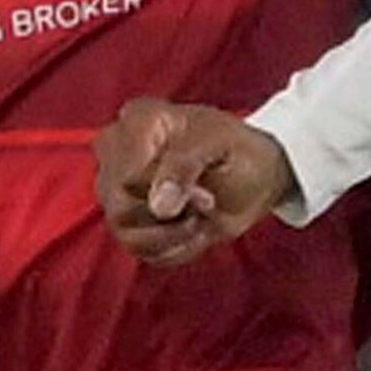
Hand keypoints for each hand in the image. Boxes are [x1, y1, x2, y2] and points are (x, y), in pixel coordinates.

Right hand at [99, 97, 291, 269]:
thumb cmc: (237, 150)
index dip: (166, 191)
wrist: (253, 178)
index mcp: (138, 121)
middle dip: (172, 216)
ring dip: (174, 235)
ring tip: (200, 216)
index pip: (128, 174)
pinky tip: (193, 228)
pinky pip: (140, 250)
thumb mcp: (220, 144)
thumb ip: (185, 165)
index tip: (204, 191)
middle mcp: (118, 152)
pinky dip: (175, 248)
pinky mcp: (128, 219)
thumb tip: (159, 206)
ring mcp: (118, 188)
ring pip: (126, 232)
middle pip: (120, 206)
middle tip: (207, 202)